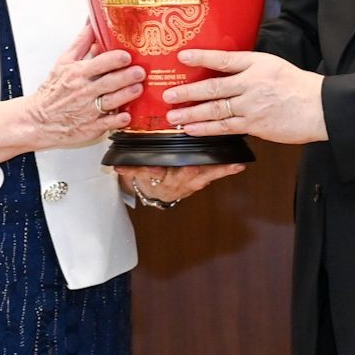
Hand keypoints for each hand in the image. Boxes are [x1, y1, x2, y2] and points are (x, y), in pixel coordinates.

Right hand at [22, 23, 142, 148]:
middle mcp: (84, 91)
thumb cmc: (53, 90)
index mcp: (78, 73)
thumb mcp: (64, 62)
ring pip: (111, 101)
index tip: (127, 56)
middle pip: (109, 82)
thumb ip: (82, 42)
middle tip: (140, 72)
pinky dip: (117, 120)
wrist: (38, 120)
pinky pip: (107, 124)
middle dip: (126, 76)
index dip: (114, 59)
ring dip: (126, 95)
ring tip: (138, 89)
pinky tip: (127, 116)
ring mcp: (88, 110)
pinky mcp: (90, 127)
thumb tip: (92, 22)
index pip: (99, 63)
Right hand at [114, 163, 245, 207]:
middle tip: (199, 162)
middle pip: (183, 175)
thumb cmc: (149, 177)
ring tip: (232, 163)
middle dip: (192, 169)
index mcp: (159, 178)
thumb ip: (129, 168)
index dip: (152, 172)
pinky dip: (226, 170)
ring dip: (217, 170)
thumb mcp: (136, 173)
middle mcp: (177, 181)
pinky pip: (215, 175)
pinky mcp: (202, 179)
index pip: (154, 174)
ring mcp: (191, 182)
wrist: (158, 192)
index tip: (155, 169)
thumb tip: (116, 166)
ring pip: (203, 175)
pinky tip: (239, 165)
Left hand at [164, 50, 326, 143]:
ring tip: (172, 116)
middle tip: (168, 95)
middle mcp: (251, 83)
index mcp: (257, 64)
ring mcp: (252, 106)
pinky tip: (192, 129)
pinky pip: (225, 127)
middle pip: (214, 87)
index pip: (224, 59)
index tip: (182, 56)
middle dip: (188, 92)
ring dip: (192, 114)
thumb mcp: (272, 65)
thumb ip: (248, 67)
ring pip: (216, 109)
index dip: (201, 57)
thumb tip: (222, 69)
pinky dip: (207, 128)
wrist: (319, 107)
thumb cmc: (297, 85)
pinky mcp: (254, 125)